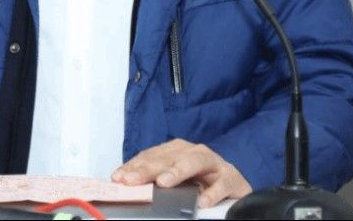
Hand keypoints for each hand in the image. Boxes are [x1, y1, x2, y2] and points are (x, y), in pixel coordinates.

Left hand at [111, 139, 252, 208]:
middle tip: (131, 180)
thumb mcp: (174, 180)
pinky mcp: (231, 178)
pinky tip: (202, 202)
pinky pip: (221, 184)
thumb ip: (153, 181)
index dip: (134, 166)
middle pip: (168, 158)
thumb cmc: (200, 182)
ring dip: (178, 171)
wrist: (235, 186)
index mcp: (177, 151)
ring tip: (163, 183)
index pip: (151, 156)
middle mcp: (194, 152)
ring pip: (195, 162)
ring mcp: (214, 163)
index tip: (118, 177)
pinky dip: (212, 193)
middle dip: (148, 169)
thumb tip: (126, 185)